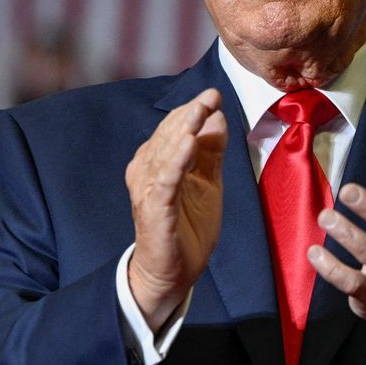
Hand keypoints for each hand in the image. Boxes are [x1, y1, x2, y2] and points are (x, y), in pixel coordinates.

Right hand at [125, 88, 227, 331]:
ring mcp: (149, 190)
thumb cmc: (187, 225)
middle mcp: (147, 171)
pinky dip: (176, 161)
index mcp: (158, 162)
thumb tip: (218, 115)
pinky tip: (189, 144)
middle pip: (169, 135)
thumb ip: (211, 151)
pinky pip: (166, 181)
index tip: (214, 93)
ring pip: (165, 153)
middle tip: (211, 95)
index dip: (194, 110)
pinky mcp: (154, 209)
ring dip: (183, 130)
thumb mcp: (207, 182)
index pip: (175, 129)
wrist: (173, 272)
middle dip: (190, 113)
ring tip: (200, 109)